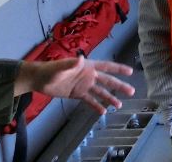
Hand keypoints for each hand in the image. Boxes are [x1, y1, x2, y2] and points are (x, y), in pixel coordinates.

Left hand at [15, 57, 134, 114]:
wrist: (39, 79)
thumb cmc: (50, 70)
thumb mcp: (60, 67)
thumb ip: (71, 64)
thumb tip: (81, 60)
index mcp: (87, 66)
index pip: (106, 67)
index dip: (118, 69)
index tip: (130, 71)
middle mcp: (88, 76)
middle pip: (107, 81)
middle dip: (119, 85)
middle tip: (132, 91)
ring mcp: (84, 85)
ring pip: (100, 92)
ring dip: (110, 98)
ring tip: (120, 105)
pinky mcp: (77, 94)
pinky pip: (89, 100)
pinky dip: (96, 105)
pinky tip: (103, 112)